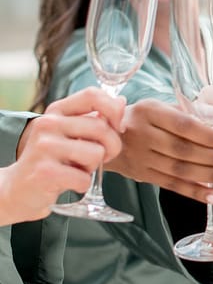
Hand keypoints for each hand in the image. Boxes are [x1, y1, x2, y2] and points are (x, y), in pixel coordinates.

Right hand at [1, 88, 125, 222]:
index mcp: (56, 111)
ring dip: (94, 167)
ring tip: (77, 169)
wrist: (19, 188)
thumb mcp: (69, 133)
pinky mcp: (45, 172)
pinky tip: (68, 182)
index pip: (92, 95)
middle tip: (101, 157)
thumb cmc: (53, 159)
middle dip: (112, 147)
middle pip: (102, 128)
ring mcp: (45, 147)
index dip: (114, 110)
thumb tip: (122, 101)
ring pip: (96, 154)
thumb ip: (94, 117)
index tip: (117, 127)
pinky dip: (83, 185)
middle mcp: (48, 124)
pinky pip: (85, 178)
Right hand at [107, 95, 212, 205]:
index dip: (208, 134)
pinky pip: (172, 186)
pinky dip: (196, 193)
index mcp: (149, 111)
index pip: (183, 125)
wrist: (103, 135)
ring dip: (212, 177)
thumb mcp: (162, 107)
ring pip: (180, 171)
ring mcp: (141, 158)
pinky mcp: (143, 176)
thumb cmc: (144, 117)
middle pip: (183, 150)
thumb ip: (192, 116)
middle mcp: (142, 134)